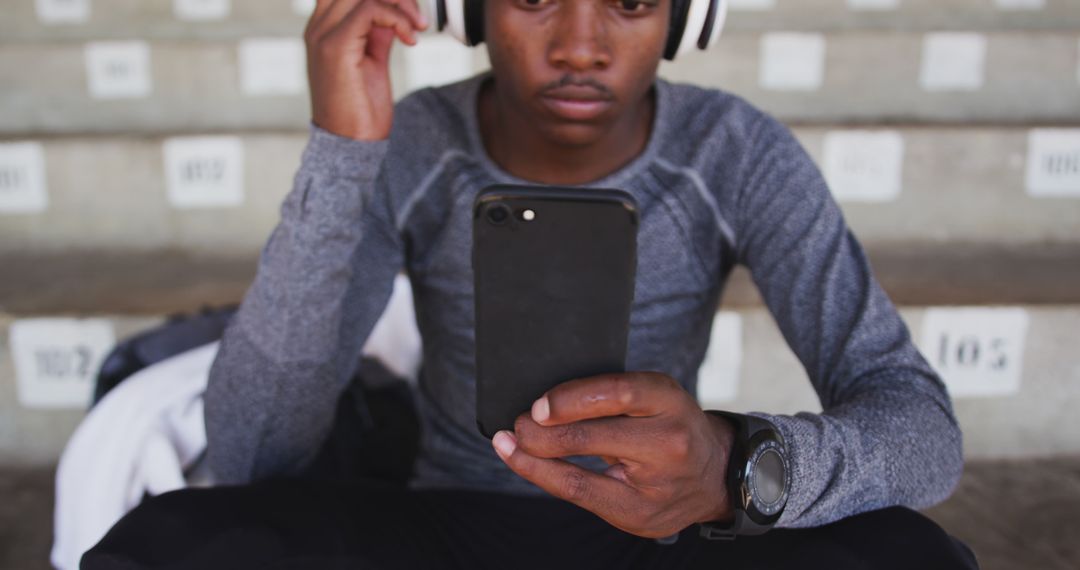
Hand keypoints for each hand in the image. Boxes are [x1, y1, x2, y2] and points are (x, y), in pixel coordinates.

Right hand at [304, 0, 427, 139]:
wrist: (350, 146)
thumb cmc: (360, 110)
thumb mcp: (372, 61)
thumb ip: (377, 32)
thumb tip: (395, 11)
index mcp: (323, 29)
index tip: (411, 13)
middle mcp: (318, 27)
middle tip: (418, 18)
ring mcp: (323, 35)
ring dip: (401, 3)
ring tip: (418, 26)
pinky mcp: (335, 47)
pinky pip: (369, 9)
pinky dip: (398, 18)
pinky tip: (410, 39)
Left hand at [491, 372, 734, 538]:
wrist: (714, 474)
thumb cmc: (669, 426)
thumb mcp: (653, 397)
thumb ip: (609, 396)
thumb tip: (543, 403)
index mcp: (670, 401)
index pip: (617, 394)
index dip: (570, 400)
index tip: (537, 406)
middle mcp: (670, 441)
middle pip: (592, 438)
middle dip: (542, 434)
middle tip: (518, 424)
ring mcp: (657, 486)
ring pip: (580, 478)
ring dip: (535, 460)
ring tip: (512, 444)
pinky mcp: (641, 517)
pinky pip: (582, 499)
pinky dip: (546, 479)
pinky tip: (525, 464)